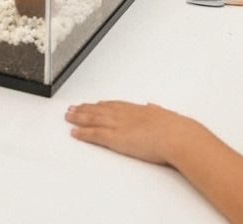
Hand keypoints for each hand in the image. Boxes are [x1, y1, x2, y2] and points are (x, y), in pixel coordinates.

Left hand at [65, 101, 188, 164]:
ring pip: (93, 119)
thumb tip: (153, 107)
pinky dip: (82, 133)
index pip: (113, 105)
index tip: (93, 104)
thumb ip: (157, 112)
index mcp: (136, 109)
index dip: (101, 105)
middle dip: (85, 109)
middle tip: (73, 107)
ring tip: (68, 116)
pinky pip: (94, 135)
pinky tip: (74, 132)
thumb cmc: (174, 128)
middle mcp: (124, 114)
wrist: (174, 135)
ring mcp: (117, 125)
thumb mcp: (165, 115)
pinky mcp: (114, 138)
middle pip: (99, 110)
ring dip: (79, 117)